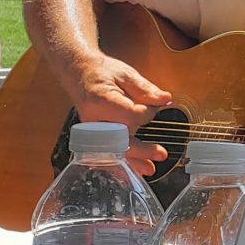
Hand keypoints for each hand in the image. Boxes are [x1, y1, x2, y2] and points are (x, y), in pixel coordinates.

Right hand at [71, 54, 171, 175]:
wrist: (79, 73)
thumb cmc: (103, 72)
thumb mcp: (127, 74)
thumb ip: (146, 89)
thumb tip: (165, 99)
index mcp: (101, 100)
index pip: (129, 114)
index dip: (146, 113)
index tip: (153, 106)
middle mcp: (93, 119)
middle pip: (119, 139)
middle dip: (141, 149)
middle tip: (161, 154)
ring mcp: (91, 130)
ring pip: (112, 151)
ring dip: (132, 161)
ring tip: (150, 169)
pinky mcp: (93, 136)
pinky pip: (106, 152)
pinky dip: (119, 164)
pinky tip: (132, 171)